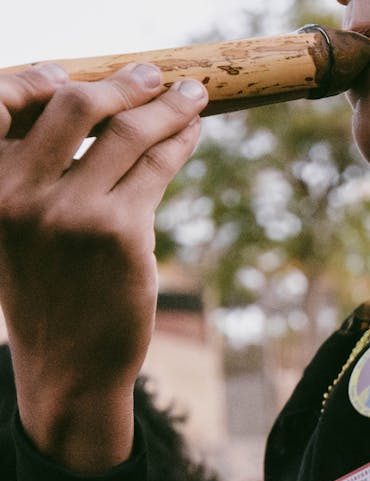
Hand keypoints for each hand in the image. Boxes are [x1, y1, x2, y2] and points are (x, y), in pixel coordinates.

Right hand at [0, 63, 206, 470]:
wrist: (68, 362)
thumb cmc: (47, 288)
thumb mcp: (17, 226)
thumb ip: (33, 172)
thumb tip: (86, 105)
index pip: (2, 103)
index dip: (39, 79)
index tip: (71, 72)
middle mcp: (18, 193)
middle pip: (75, 106)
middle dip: (122, 83)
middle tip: (152, 73)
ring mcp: (71, 212)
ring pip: (128, 133)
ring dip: (167, 106)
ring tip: (193, 94)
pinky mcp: (120, 232)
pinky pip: (157, 168)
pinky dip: (179, 141)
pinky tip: (191, 132)